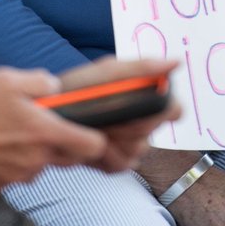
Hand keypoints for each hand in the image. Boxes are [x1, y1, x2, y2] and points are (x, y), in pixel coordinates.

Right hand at [0, 67, 108, 190]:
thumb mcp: (9, 78)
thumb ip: (41, 82)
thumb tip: (54, 89)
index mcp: (45, 133)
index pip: (92, 146)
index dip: (95, 137)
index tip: (89, 128)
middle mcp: (35, 160)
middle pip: (67, 157)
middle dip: (62, 142)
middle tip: (41, 123)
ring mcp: (16, 177)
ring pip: (39, 165)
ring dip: (34, 152)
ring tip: (9, 130)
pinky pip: (16, 173)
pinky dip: (11, 161)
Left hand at [55, 57, 179, 172]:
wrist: (49, 115)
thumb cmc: (78, 88)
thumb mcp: (108, 72)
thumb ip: (142, 67)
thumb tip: (176, 62)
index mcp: (145, 97)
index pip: (174, 108)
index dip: (163, 109)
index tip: (140, 104)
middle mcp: (143, 122)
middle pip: (153, 129)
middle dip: (128, 121)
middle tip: (106, 112)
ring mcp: (131, 145)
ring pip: (138, 148)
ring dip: (114, 138)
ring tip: (95, 125)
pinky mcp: (117, 163)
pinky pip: (123, 163)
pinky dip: (105, 154)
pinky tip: (92, 142)